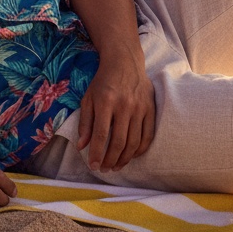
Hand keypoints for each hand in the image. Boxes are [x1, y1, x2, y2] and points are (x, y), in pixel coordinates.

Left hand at [77, 51, 155, 172]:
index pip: (102, 135)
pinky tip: (131, 156)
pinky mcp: (151, 108)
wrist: (125, 61)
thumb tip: (81, 147)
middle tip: (104, 169)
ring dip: (125, 158)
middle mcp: (125, 105)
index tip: (93, 166)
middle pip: (119, 142)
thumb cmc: (103, 81)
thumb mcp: (88, 98)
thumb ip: (85, 123)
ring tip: (116, 166)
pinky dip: (140, 150)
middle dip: (111, 160)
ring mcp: (140, 107)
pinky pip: (148, 135)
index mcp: (106, 101)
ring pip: (134, 141)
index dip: (97, 153)